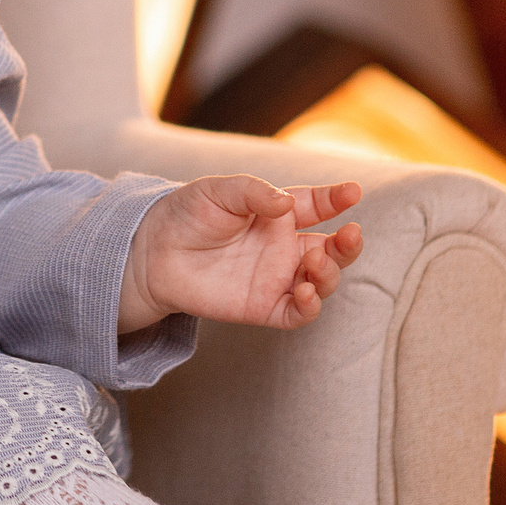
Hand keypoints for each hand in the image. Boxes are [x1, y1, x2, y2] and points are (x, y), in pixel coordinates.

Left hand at [116, 175, 364, 333]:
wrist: (152, 251)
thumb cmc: (186, 215)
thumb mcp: (218, 191)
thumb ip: (253, 192)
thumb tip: (286, 203)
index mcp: (277, 215)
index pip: (318, 206)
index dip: (337, 198)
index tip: (353, 191)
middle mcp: (283, 247)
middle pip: (332, 249)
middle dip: (348, 244)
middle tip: (351, 233)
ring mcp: (276, 278)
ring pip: (323, 281)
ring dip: (330, 273)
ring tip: (316, 261)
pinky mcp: (263, 306)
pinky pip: (299, 313)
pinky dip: (310, 306)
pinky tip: (306, 292)